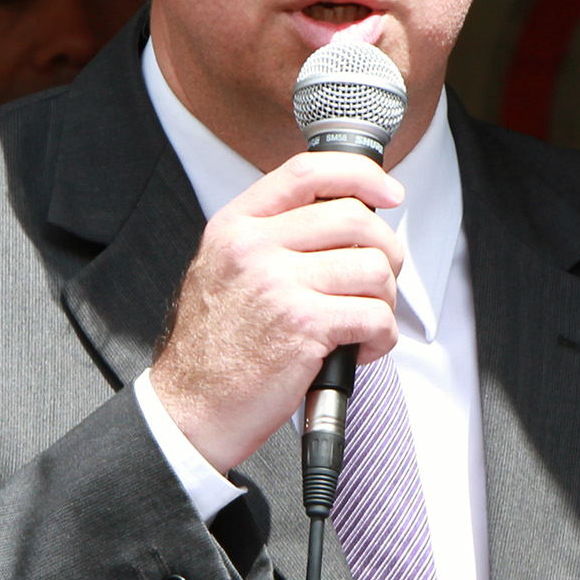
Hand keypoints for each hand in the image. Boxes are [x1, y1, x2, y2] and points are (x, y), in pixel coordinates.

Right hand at [153, 151, 405, 471]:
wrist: (191, 407)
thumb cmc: (216, 347)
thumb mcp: (226, 270)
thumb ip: (272, 236)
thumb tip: (346, 216)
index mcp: (236, 226)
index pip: (308, 172)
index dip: (360, 175)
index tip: (389, 193)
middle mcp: (254, 247)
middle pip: (354, 218)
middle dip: (385, 252)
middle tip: (378, 282)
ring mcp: (278, 284)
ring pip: (373, 268)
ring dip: (384, 300)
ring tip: (362, 323)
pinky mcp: (303, 326)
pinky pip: (374, 316)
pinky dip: (381, 337)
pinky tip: (359, 350)